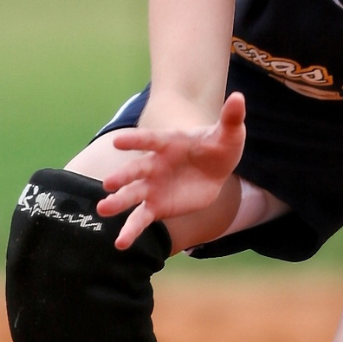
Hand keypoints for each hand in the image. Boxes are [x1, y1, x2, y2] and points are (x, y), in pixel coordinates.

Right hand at [98, 92, 246, 248]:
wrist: (214, 169)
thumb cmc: (217, 146)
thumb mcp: (229, 133)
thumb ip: (231, 118)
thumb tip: (239, 97)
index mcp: (168, 143)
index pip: (150, 140)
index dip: (135, 140)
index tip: (118, 142)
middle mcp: (154, 164)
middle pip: (135, 170)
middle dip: (122, 176)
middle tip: (107, 184)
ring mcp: (152, 186)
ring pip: (132, 195)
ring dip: (118, 203)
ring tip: (103, 210)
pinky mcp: (156, 206)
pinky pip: (141, 219)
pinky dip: (131, 231)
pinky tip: (121, 244)